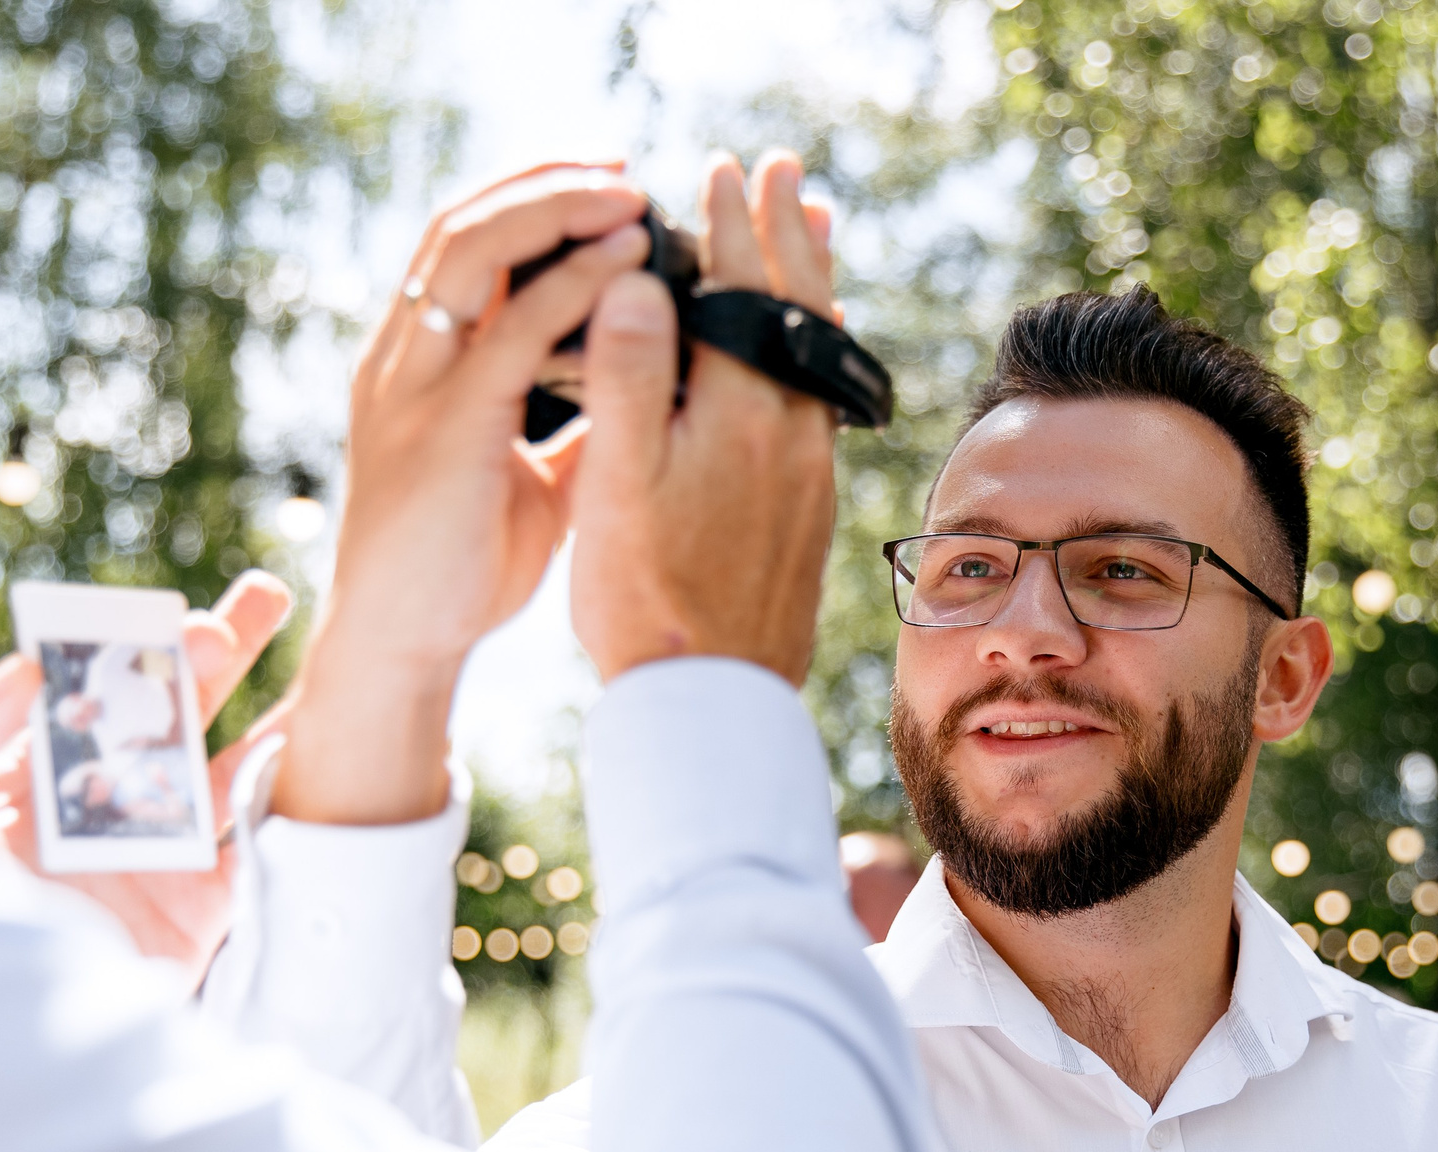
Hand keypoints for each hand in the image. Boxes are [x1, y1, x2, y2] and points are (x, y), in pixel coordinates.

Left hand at [0, 573, 295, 984]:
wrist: (10, 1052)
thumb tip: (30, 669)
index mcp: (42, 778)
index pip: (95, 692)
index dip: (135, 648)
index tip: (171, 616)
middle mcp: (109, 807)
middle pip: (174, 714)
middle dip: (219, 652)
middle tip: (266, 599)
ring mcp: (165, 855)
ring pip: (233, 768)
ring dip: (278, 715)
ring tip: (325, 665)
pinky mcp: (207, 908)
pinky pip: (264, 846)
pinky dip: (296, 803)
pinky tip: (323, 757)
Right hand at [273, 163, 652, 825]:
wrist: (406, 648)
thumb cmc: (463, 566)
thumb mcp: (533, 478)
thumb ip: (573, 423)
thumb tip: (641, 387)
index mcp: (422, 362)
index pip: (468, 244)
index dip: (533, 200)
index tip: (609, 180)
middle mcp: (407, 357)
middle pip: (466, 224)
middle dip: (547, 182)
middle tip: (624, 165)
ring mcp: (416, 386)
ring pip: (474, 252)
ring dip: (559, 210)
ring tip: (631, 193)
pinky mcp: (445, 428)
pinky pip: (512, 331)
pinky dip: (573, 284)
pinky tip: (627, 260)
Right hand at [568, 149, 842, 684]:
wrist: (713, 700)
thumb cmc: (648, 597)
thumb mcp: (618, 483)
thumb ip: (631, 374)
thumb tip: (643, 276)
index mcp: (740, 411)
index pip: (741, 289)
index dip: (728, 223)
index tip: (721, 166)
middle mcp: (791, 431)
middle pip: (798, 308)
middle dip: (786, 233)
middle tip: (787, 171)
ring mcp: (808, 470)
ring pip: (818, 351)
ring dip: (812, 284)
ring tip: (816, 231)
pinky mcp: (810, 506)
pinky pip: (819, 397)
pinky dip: (815, 347)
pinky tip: (812, 351)